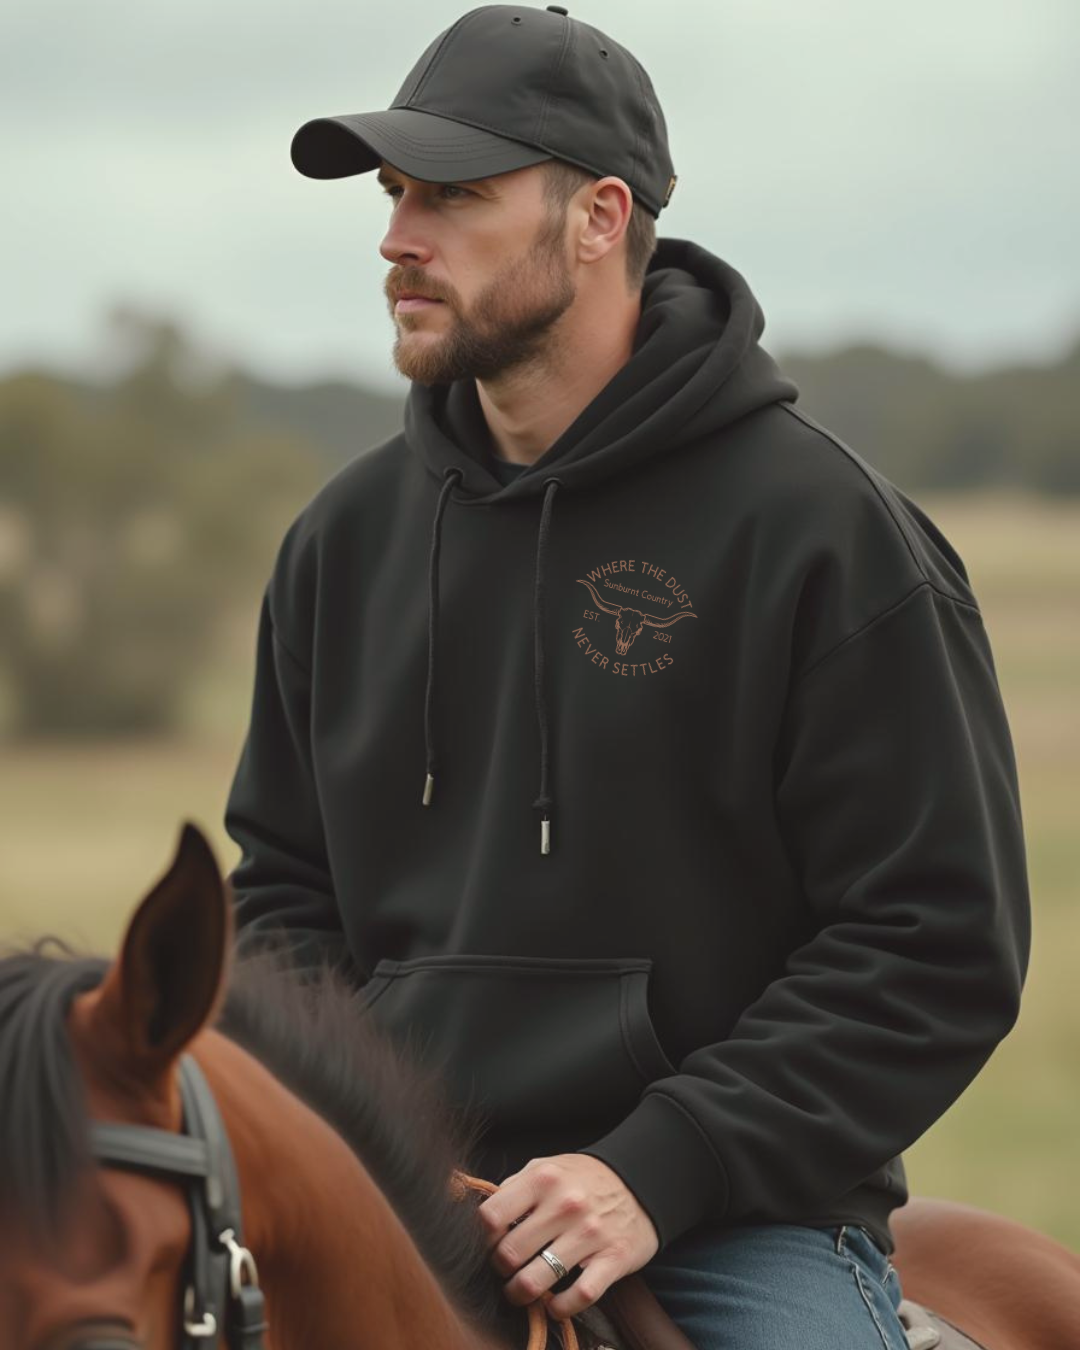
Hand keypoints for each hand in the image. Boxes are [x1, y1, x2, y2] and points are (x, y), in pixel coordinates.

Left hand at [477, 1153, 658, 1319]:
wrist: (640, 1183)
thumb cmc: (582, 1179)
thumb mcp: (546, 1168)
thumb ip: (513, 1188)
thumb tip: (474, 1212)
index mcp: (543, 1178)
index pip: (491, 1216)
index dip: (482, 1238)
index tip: (489, 1244)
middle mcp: (565, 1204)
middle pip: (509, 1254)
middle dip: (500, 1270)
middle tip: (504, 1271)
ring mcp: (591, 1233)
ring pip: (537, 1280)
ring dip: (520, 1293)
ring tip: (519, 1291)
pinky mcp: (614, 1259)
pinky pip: (579, 1296)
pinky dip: (560, 1308)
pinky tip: (553, 1305)